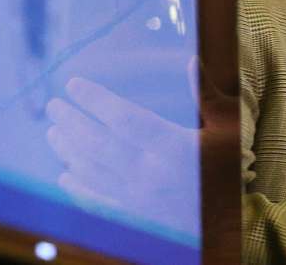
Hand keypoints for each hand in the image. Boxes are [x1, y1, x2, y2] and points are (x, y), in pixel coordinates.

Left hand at [45, 58, 235, 235]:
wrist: (233, 224)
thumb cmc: (230, 169)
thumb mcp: (230, 127)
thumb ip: (207, 96)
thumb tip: (190, 61)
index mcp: (174, 147)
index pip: (124, 117)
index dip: (95, 99)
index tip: (74, 84)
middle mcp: (150, 173)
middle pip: (98, 144)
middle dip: (71, 121)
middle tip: (54, 106)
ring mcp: (139, 199)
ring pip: (92, 171)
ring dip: (68, 150)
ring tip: (53, 131)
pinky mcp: (136, 218)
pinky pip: (97, 202)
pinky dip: (77, 188)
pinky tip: (65, 174)